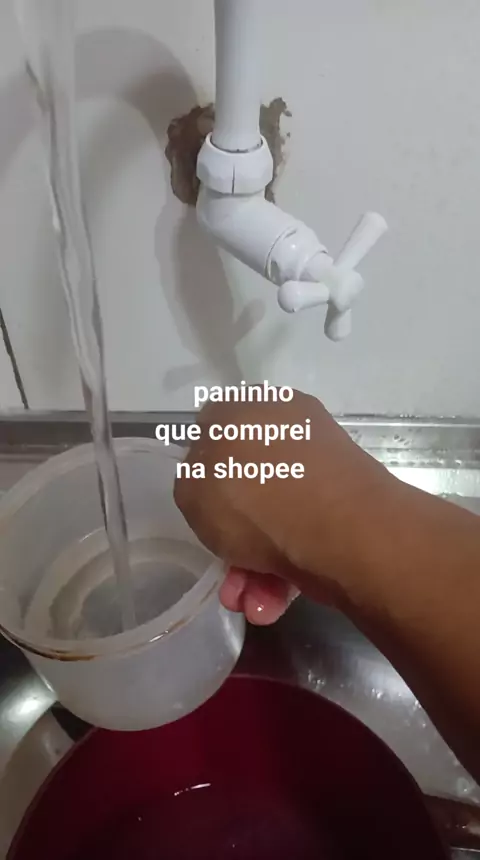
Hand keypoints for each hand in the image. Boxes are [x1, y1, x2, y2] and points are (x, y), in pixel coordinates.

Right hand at [174, 390, 389, 622]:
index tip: (199, 504)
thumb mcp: (192, 488)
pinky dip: (286, 569)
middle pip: (247, 483)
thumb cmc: (256, 498)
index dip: (201, 466)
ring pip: (276, 517)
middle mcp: (291, 427)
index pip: (216, 425)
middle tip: (224, 572)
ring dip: (253, 567)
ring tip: (249, 603)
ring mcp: (324, 467)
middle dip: (230, 537)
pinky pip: (305, 533)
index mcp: (254, 406)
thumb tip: (213, 482)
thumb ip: (194, 480)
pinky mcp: (349, 505)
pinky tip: (272, 603)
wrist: (344, 531)